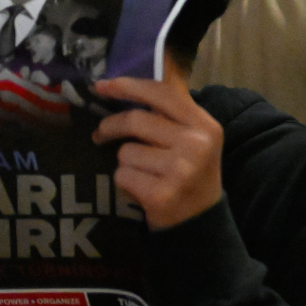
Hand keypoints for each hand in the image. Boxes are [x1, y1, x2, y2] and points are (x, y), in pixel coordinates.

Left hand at [92, 73, 224, 230]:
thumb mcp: (194, 138)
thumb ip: (170, 113)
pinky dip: (125, 183)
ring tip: (144, 173)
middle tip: (100, 133)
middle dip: (111, 126)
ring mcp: (179, 170)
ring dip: (126, 162)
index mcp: (204, 125)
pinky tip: (142, 189)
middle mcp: (196, 144)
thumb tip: (130, 84)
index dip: (130, 86)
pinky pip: (122, 175)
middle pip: (136, 120)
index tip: (103, 85)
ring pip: (126, 152)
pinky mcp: (161, 194)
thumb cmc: (191, 173)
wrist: (200, 221)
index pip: (163, 94)